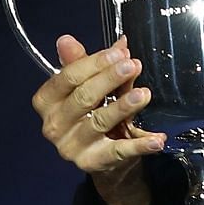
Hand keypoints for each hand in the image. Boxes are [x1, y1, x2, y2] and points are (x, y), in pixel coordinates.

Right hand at [32, 34, 166, 204]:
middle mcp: (53, 125)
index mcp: (46, 100)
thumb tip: (84, 41)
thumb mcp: (86, 84)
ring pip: (100, 121)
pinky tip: (157, 138)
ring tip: (143, 94)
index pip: (68, 77)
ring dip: (124, 106)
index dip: (94, 63)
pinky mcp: (91, 163)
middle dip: (109, 79)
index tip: (118, 53)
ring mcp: (70, 147)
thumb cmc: (90, 110)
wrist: (99, 154)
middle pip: (83, 97)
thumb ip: (85, 63)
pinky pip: (118, 151)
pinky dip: (139, 145)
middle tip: (132, 66)